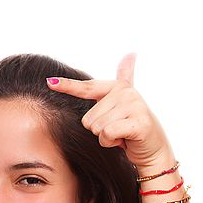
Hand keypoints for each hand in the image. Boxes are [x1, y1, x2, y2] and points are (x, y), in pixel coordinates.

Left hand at [47, 54, 175, 172]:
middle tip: (117, 130)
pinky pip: (107, 133)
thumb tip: (130, 54)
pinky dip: (112, 142)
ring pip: (96, 128)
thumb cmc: (132, 128)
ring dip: (106, 138)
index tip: (49, 81)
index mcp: (118, 88)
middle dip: (99, 131)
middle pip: (88, 119)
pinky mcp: (138, 122)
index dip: (66, 85)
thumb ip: (124, 79)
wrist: (153, 148)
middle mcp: (126, 93)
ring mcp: (134, 106)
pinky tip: (125, 140)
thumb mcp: (123, 105)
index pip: (87, 87)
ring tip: (122, 135)